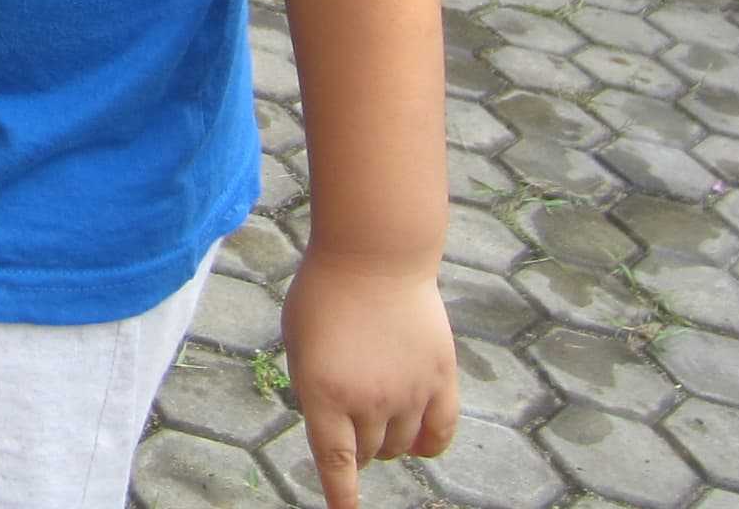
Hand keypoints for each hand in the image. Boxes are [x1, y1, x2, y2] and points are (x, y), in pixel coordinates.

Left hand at [281, 254, 458, 508]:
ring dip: (386, 439)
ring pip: (399, 446)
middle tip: (350, 415)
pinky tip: (417, 438)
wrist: (374, 254)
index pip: (335, 465)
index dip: (340, 497)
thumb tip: (333, 426)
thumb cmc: (325, 293)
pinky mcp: (440, 379)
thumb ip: (313, 388)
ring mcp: (408, 392)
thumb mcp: (298, 342)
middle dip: (354, 445)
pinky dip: (427, 444)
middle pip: (365, 453)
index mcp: (323, 394)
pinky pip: (440, 434)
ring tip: (379, 409)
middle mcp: (368, 400)